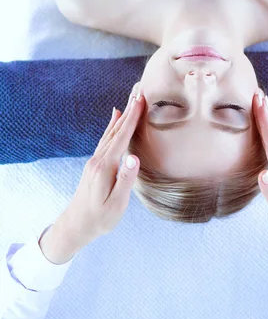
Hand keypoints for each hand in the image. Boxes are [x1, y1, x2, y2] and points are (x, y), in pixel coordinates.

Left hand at [61, 82, 143, 246]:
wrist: (75, 226)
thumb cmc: (99, 219)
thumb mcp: (116, 204)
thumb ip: (125, 180)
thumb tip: (133, 157)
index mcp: (105, 167)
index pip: (122, 137)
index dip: (132, 118)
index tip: (141, 100)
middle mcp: (98, 159)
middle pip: (116, 130)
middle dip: (129, 111)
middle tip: (139, 92)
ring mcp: (95, 160)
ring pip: (110, 133)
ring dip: (122, 116)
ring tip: (130, 101)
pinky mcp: (95, 164)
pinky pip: (106, 139)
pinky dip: (113, 126)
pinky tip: (115, 119)